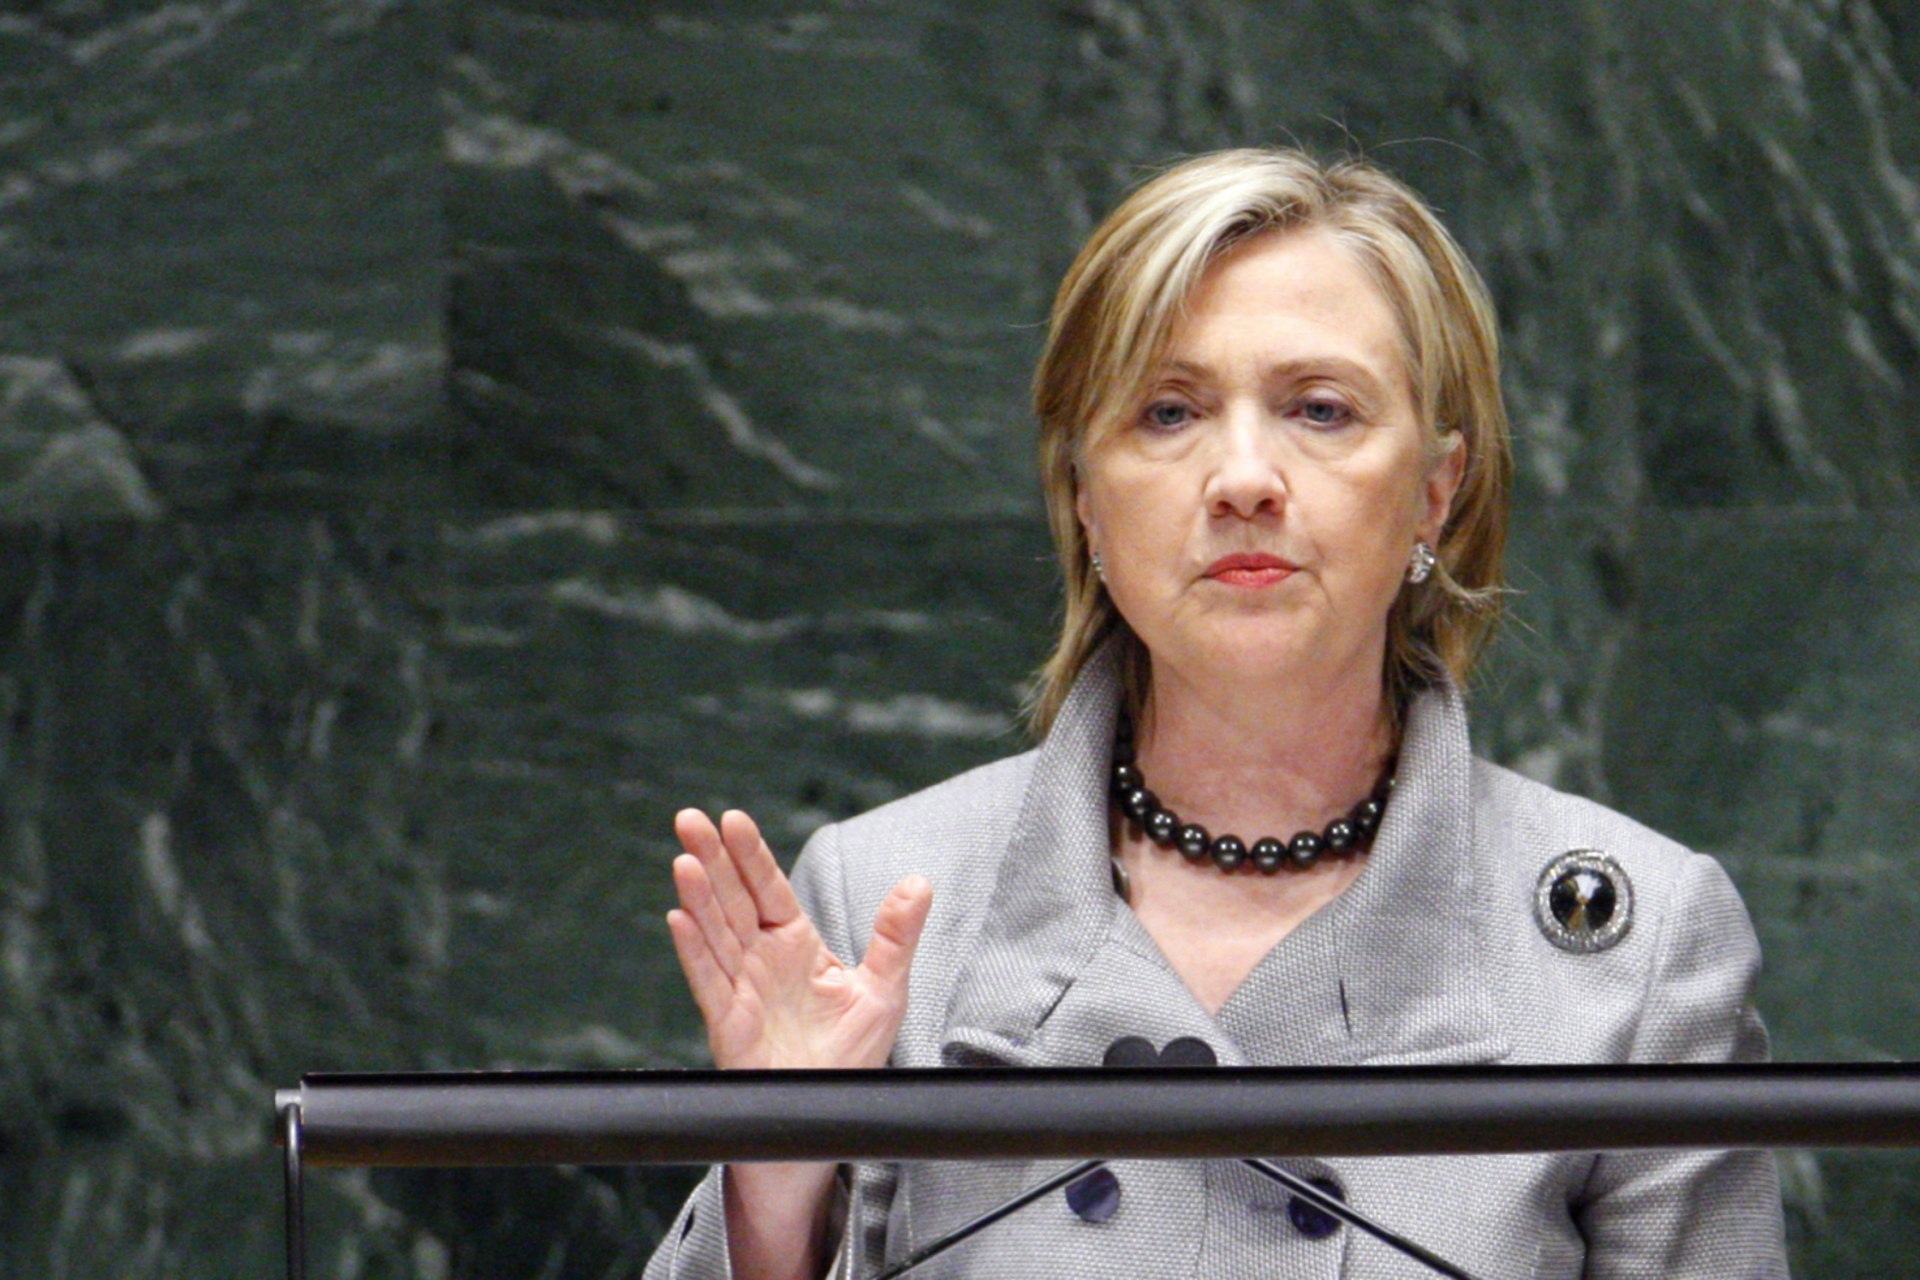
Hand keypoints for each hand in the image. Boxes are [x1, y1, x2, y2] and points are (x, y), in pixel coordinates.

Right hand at [666, 808, 932, 1070]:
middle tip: (689, 820)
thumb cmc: (852, 1057)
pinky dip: (694, 952)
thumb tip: (920, 883)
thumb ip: (896, 936)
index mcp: (798, 945)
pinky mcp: (729, 1023)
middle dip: (712, 860)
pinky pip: (709, 982)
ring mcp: (742, 989)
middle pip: (733, 900)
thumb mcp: (885, 990)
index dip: (751, 856)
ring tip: (684, 861)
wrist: (830, 1118)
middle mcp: (763, 960)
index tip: (733, 820)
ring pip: (716, 933)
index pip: (771, 889)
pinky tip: (679, 920)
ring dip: (699, 898)